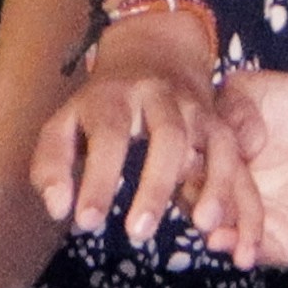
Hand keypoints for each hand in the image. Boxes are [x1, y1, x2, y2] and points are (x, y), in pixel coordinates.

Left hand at [32, 3, 218, 247]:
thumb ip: (52, 164)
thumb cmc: (99, 107)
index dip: (98, 179)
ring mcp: (194, 108)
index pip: (107, 136)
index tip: (87, 223)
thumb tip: (57, 208)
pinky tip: (220, 220)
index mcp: (112, 96)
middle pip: (167, 136)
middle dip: (154, 185)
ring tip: (201, 227)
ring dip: (210, 185)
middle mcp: (158, 96)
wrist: (152, 55)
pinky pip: (235, 154)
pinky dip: (232, 186)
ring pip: (210, 142)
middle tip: (138, 232)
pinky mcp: (219, 123)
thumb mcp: (65, 124)